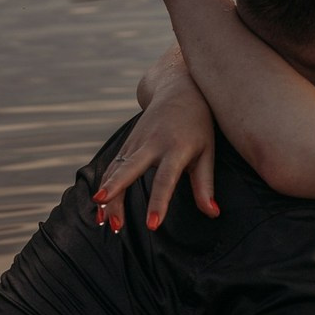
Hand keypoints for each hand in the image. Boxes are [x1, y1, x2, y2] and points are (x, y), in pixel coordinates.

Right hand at [93, 81, 217, 231]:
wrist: (178, 90)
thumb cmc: (198, 125)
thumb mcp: (207, 153)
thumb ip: (205, 185)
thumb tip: (213, 213)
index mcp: (175, 148)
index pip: (166, 180)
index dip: (159, 203)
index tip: (152, 225)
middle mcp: (151, 144)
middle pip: (129, 170)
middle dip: (117, 191)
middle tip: (110, 214)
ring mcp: (135, 142)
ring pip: (116, 171)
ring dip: (109, 196)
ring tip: (104, 222)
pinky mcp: (127, 144)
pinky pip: (112, 168)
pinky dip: (105, 186)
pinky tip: (101, 208)